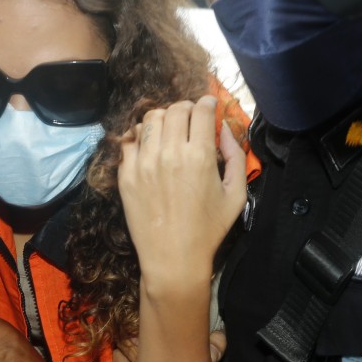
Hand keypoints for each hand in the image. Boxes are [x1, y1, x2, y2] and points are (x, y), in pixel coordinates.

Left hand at [118, 98, 246, 293]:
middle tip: (190, 118)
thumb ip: (236, 156)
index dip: (207, 103)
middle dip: (186, 108)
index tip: (208, 107)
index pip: (201, 110)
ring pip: (150, 119)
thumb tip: (225, 129)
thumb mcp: (235, 195)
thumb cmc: (208, 229)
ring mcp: (143, 163)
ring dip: (163, 118)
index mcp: (200, 156)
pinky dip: (141, 137)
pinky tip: (150, 146)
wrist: (173, 258)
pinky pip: (129, 141)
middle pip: (175, 109)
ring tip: (169, 130)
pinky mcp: (125, 175)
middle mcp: (169, 153)